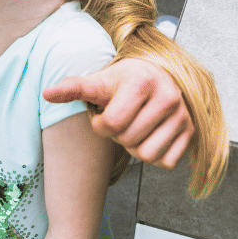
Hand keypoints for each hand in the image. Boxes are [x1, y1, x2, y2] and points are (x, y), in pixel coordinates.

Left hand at [42, 57, 193, 167]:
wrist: (154, 76)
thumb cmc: (122, 82)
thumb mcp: (97, 82)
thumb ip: (73, 88)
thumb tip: (47, 93)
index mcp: (142, 82)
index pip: (112, 124)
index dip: (101, 126)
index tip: (104, 114)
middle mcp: (168, 96)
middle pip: (129, 141)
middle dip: (118, 136)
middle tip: (122, 120)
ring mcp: (182, 115)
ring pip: (148, 155)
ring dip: (135, 148)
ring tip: (135, 128)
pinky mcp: (190, 131)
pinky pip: (166, 162)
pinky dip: (154, 156)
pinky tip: (150, 136)